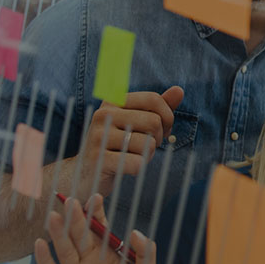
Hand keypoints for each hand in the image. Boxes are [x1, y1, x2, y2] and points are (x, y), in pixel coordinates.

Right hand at [34, 195, 156, 263]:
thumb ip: (144, 254)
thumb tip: (135, 232)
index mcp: (107, 255)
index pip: (100, 229)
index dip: (96, 214)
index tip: (96, 197)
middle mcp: (89, 261)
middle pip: (79, 235)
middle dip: (75, 218)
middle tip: (71, 201)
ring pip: (64, 250)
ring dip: (58, 233)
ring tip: (53, 216)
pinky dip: (44, 259)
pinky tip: (40, 243)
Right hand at [64, 87, 183, 198]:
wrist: (86, 173)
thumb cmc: (117, 145)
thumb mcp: (137, 122)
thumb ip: (158, 107)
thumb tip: (179, 90)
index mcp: (113, 101)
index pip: (154, 99)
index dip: (167, 117)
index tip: (161, 130)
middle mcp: (103, 115)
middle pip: (154, 121)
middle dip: (159, 138)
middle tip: (146, 146)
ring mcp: (99, 136)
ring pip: (148, 143)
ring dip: (148, 155)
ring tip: (134, 156)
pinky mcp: (99, 159)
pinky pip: (137, 163)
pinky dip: (139, 168)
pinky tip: (128, 167)